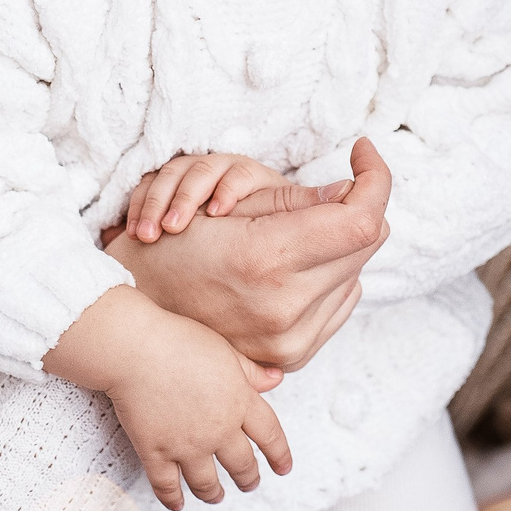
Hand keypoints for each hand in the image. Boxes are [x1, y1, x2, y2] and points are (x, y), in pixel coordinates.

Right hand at [43, 286, 293, 509]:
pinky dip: (173, 498)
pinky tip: (178, 504)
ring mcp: (187, 445)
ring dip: (214, 494)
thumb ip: (252, 371)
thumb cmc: (179, 340)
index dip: (280, 455)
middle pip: (242, 464)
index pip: (271, 436)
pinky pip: (167, 485)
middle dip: (248, 478)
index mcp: (240, 402)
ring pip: (207, 482)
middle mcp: (219, 430)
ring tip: (216, 497)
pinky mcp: (156, 452)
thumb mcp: (225, 350)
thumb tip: (277, 380)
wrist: (135, 349)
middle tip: (250, 484)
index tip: (283, 467)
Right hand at [106, 140, 391, 369]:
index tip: (362, 153)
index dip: (374, 178)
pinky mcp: (292, 357)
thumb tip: (351, 193)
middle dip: (357, 208)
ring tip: (305, 231)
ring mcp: (291, 340)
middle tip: (333, 190)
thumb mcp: (225, 209)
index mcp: (268, 260)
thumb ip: (296, 202)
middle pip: (365, 245)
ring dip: (341, 246)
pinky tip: (301, 264)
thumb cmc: (168, 253)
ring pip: (357, 275)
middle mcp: (287, 307)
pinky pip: (339, 306)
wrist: (136, 319)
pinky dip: (330, 279)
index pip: (361, 221)